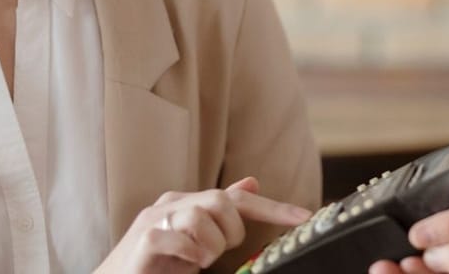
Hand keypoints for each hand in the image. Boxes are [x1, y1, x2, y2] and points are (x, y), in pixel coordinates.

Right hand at [94, 177, 309, 273]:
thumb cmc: (156, 267)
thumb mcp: (196, 244)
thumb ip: (220, 217)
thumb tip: (252, 183)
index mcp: (186, 204)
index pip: (236, 197)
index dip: (273, 207)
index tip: (304, 217)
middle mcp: (170, 204)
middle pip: (222, 200)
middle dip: (231, 231)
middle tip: (214, 255)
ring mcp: (155, 219)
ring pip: (204, 216)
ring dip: (209, 247)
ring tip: (196, 262)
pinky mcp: (144, 240)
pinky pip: (181, 238)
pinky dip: (191, 254)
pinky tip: (184, 264)